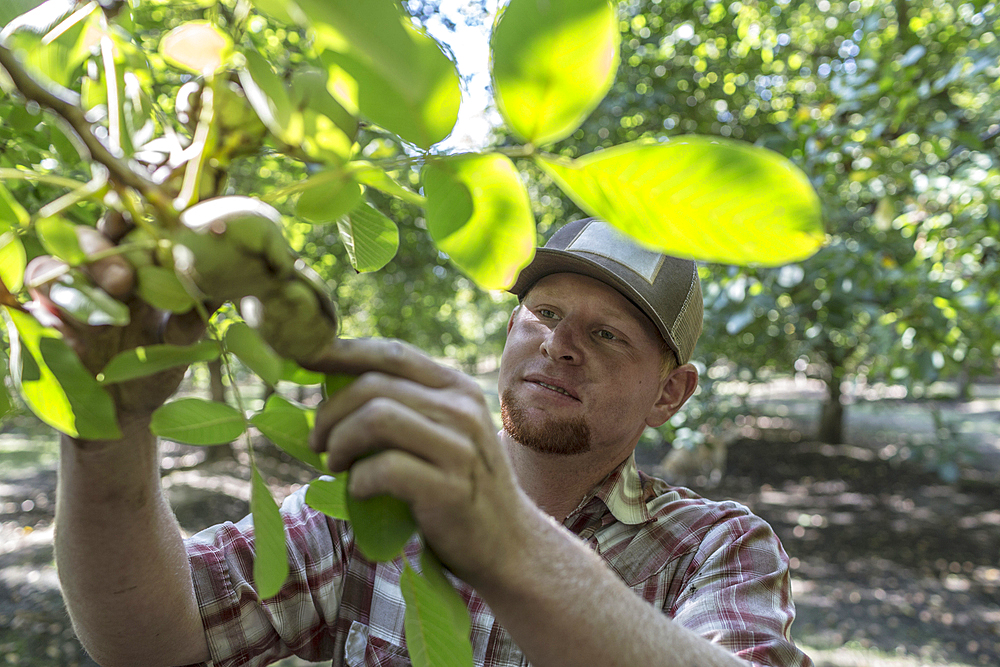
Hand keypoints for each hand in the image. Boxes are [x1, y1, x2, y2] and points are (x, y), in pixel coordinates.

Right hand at [23, 226, 205, 425]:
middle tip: (124, 282)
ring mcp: (62, 300)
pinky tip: (76, 343)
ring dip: (76, 288)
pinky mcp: (40, 328)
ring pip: (50, 271)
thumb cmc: (155, 367)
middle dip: (101, 253)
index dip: (124, 221)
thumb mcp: (178, 344)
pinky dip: (55, 324)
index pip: (122, 231)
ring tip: (105, 325)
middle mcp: (93, 278)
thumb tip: (220, 288)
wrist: (125, 412)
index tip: (133, 220)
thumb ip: (192, 316)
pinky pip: (36, 315)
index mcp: (130, 270)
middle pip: (82, 241)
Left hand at [304, 338, 537, 584]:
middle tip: (318, 442)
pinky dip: (358, 479)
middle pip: (374, 384)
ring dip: (340, 442)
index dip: (341, 351)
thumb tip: (328, 390)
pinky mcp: (450, 488)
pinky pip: (386, 468)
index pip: (391, 352)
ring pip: (376, 417)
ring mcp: (460, 447)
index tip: (301, 356)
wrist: (508, 544)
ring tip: (335, 464)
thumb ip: (402, 407)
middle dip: (330, 411)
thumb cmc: (457, 486)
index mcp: (455, 388)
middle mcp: (462, 408)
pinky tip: (358, 491)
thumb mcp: (441, 433)